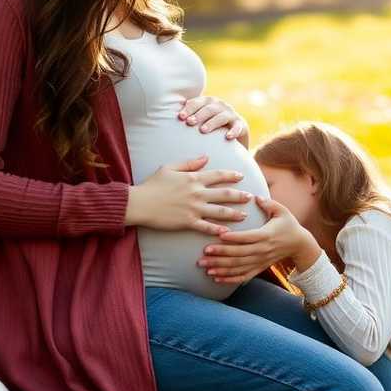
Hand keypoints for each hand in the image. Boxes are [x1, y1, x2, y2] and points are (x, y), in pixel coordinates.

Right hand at [126, 155, 251, 235]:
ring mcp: (193, 208)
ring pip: (220, 211)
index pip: (217, 175)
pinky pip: (206, 227)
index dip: (231, 175)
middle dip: (239, 195)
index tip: (241, 176)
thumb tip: (205, 157)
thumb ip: (189, 163)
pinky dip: (218, 230)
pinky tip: (228, 232)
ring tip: (245, 215)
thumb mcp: (169, 168)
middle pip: (224, 194)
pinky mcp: (188, 222)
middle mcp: (197, 193)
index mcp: (193, 178)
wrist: (139, 203)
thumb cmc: (152, 184)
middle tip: (250, 197)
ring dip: (234, 213)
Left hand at [179, 95, 249, 147]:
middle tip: (189, 123)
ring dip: (212, 122)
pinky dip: (233, 131)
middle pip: (209, 108)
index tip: (180, 117)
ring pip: (221, 116)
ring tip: (203, 130)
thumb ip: (186, 118)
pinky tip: (227, 137)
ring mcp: (231, 114)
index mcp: (208, 102)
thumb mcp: (198, 121)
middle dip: (198, 114)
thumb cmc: (209, 129)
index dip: (189, 108)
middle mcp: (220, 105)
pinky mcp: (241, 125)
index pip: (197, 102)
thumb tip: (161, 118)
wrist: (232, 136)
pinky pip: (238, 127)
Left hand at [198, 197, 322, 283]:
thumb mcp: (282, 211)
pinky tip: (216, 278)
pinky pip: (243, 276)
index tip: (219, 236)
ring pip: (238, 267)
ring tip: (206, 267)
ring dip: (221, 268)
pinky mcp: (259, 268)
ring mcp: (260, 261)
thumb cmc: (288, 225)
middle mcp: (262, 250)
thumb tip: (256, 196)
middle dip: (221, 254)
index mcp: (266, 235)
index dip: (233, 238)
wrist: (299, 245)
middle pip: (239, 254)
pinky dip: (229, 279)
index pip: (247, 238)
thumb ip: (269, 203)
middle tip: (204, 253)